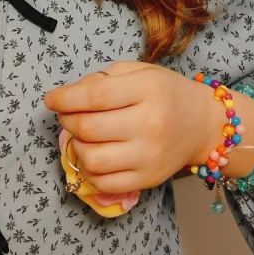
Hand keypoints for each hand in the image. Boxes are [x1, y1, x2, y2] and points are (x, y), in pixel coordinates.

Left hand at [42, 60, 216, 195]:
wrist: (202, 124)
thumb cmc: (166, 93)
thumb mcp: (139, 71)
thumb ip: (103, 79)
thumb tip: (68, 97)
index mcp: (147, 90)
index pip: (95, 96)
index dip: (65, 98)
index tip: (51, 99)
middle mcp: (150, 124)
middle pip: (88, 128)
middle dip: (68, 120)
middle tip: (68, 114)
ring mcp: (149, 156)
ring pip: (92, 159)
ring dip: (77, 146)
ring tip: (84, 135)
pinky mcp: (148, 180)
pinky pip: (104, 183)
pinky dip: (89, 170)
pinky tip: (94, 155)